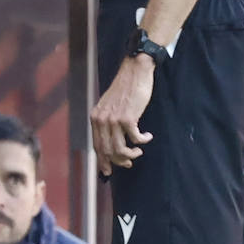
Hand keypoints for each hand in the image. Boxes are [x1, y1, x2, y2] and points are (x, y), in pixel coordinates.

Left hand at [90, 55, 154, 176]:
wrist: (134, 71)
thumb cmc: (125, 89)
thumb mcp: (110, 106)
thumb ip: (108, 122)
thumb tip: (112, 143)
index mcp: (95, 117)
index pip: (97, 146)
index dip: (103, 161)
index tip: (108, 172)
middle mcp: (102, 119)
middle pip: (107, 151)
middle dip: (118, 162)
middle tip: (129, 164)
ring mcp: (114, 119)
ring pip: (120, 149)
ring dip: (131, 155)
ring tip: (138, 152)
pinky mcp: (128, 118)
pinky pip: (135, 139)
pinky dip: (143, 141)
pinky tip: (148, 137)